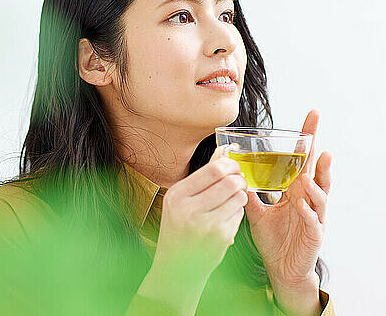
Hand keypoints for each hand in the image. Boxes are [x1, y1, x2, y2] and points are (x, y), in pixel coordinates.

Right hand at [137, 144, 247, 314]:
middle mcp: (188, 209)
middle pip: (230, 182)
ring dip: (240, 196)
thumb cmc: (179, 229)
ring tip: (231, 201)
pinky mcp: (221, 238)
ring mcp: (206, 225)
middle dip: (239, 180)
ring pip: (239, 197)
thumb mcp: (182, 200)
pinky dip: (238, 213)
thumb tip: (224, 150)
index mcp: (177, 195)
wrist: (177, 267)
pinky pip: (240, 215)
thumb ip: (203, 176)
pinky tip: (226, 218)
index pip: (214, 169)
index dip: (230, 165)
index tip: (233, 167)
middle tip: (238, 182)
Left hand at [244, 109, 332, 315]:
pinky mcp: (314, 234)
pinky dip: (308, 212)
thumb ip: (250, 195)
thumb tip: (234, 177)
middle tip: (318, 132)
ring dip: (317, 182)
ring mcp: (314, 216)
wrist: (282, 269)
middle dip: (318, 152)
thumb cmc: (275, 240)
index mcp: (295, 191)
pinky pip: (313, 221)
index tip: (311, 116)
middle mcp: (307, 200)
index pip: (302, 161)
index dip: (307, 140)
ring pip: (320, 194)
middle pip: (317, 171)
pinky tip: (301, 205)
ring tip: (309, 173)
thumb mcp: (258, 213)